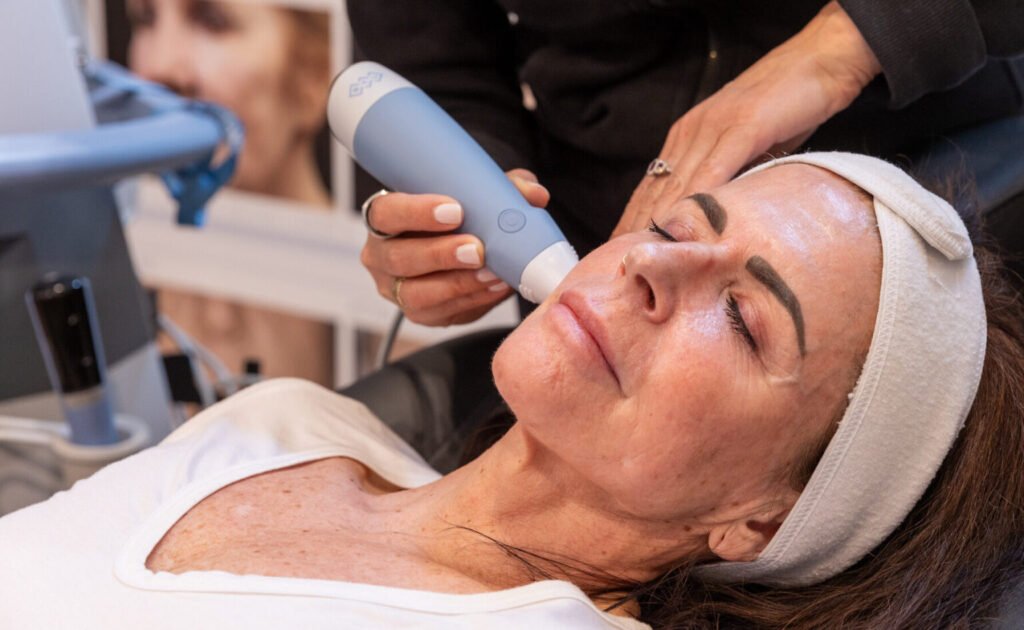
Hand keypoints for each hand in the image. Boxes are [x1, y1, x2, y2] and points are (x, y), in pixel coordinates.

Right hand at [360, 169, 549, 325]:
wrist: (456, 246)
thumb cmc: (457, 215)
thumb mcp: (474, 194)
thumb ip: (501, 188)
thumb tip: (535, 194)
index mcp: (383, 218)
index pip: (386, 213)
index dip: (416, 212)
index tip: (455, 211)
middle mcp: (380, 256)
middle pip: (399, 258)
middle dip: (441, 255)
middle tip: (477, 249)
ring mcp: (396, 290)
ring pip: (417, 294)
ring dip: (460, 284)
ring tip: (493, 273)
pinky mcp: (421, 315)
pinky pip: (443, 313)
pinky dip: (474, 300)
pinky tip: (496, 288)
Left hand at [613, 1, 880, 236]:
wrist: (819, 61)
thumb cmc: (785, 108)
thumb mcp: (747, 149)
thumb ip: (727, 176)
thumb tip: (714, 218)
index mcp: (688, 137)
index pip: (653, 186)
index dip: (633, 221)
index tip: (619, 253)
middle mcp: (692, 132)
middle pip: (656, 189)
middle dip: (636, 229)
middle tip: (622, 265)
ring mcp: (715, 127)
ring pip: (679, 183)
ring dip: (659, 221)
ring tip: (645, 257)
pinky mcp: (744, 125)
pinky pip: (715, 169)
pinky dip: (697, 199)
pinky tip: (685, 225)